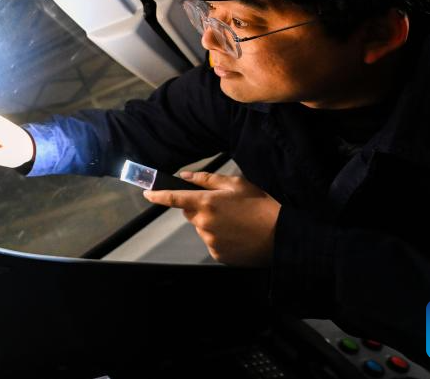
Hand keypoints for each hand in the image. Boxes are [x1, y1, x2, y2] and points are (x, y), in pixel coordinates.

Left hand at [143, 171, 279, 266]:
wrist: (282, 235)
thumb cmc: (261, 206)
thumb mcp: (236, 183)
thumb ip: (207, 179)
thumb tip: (185, 176)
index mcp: (206, 202)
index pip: (173, 198)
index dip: (158, 195)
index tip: (147, 193)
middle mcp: (204, 223)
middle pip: (190, 213)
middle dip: (199, 207)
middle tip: (223, 206)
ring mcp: (210, 241)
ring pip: (201, 228)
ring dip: (211, 223)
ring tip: (236, 221)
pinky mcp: (218, 255)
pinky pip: (212, 242)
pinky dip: (220, 237)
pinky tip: (237, 234)